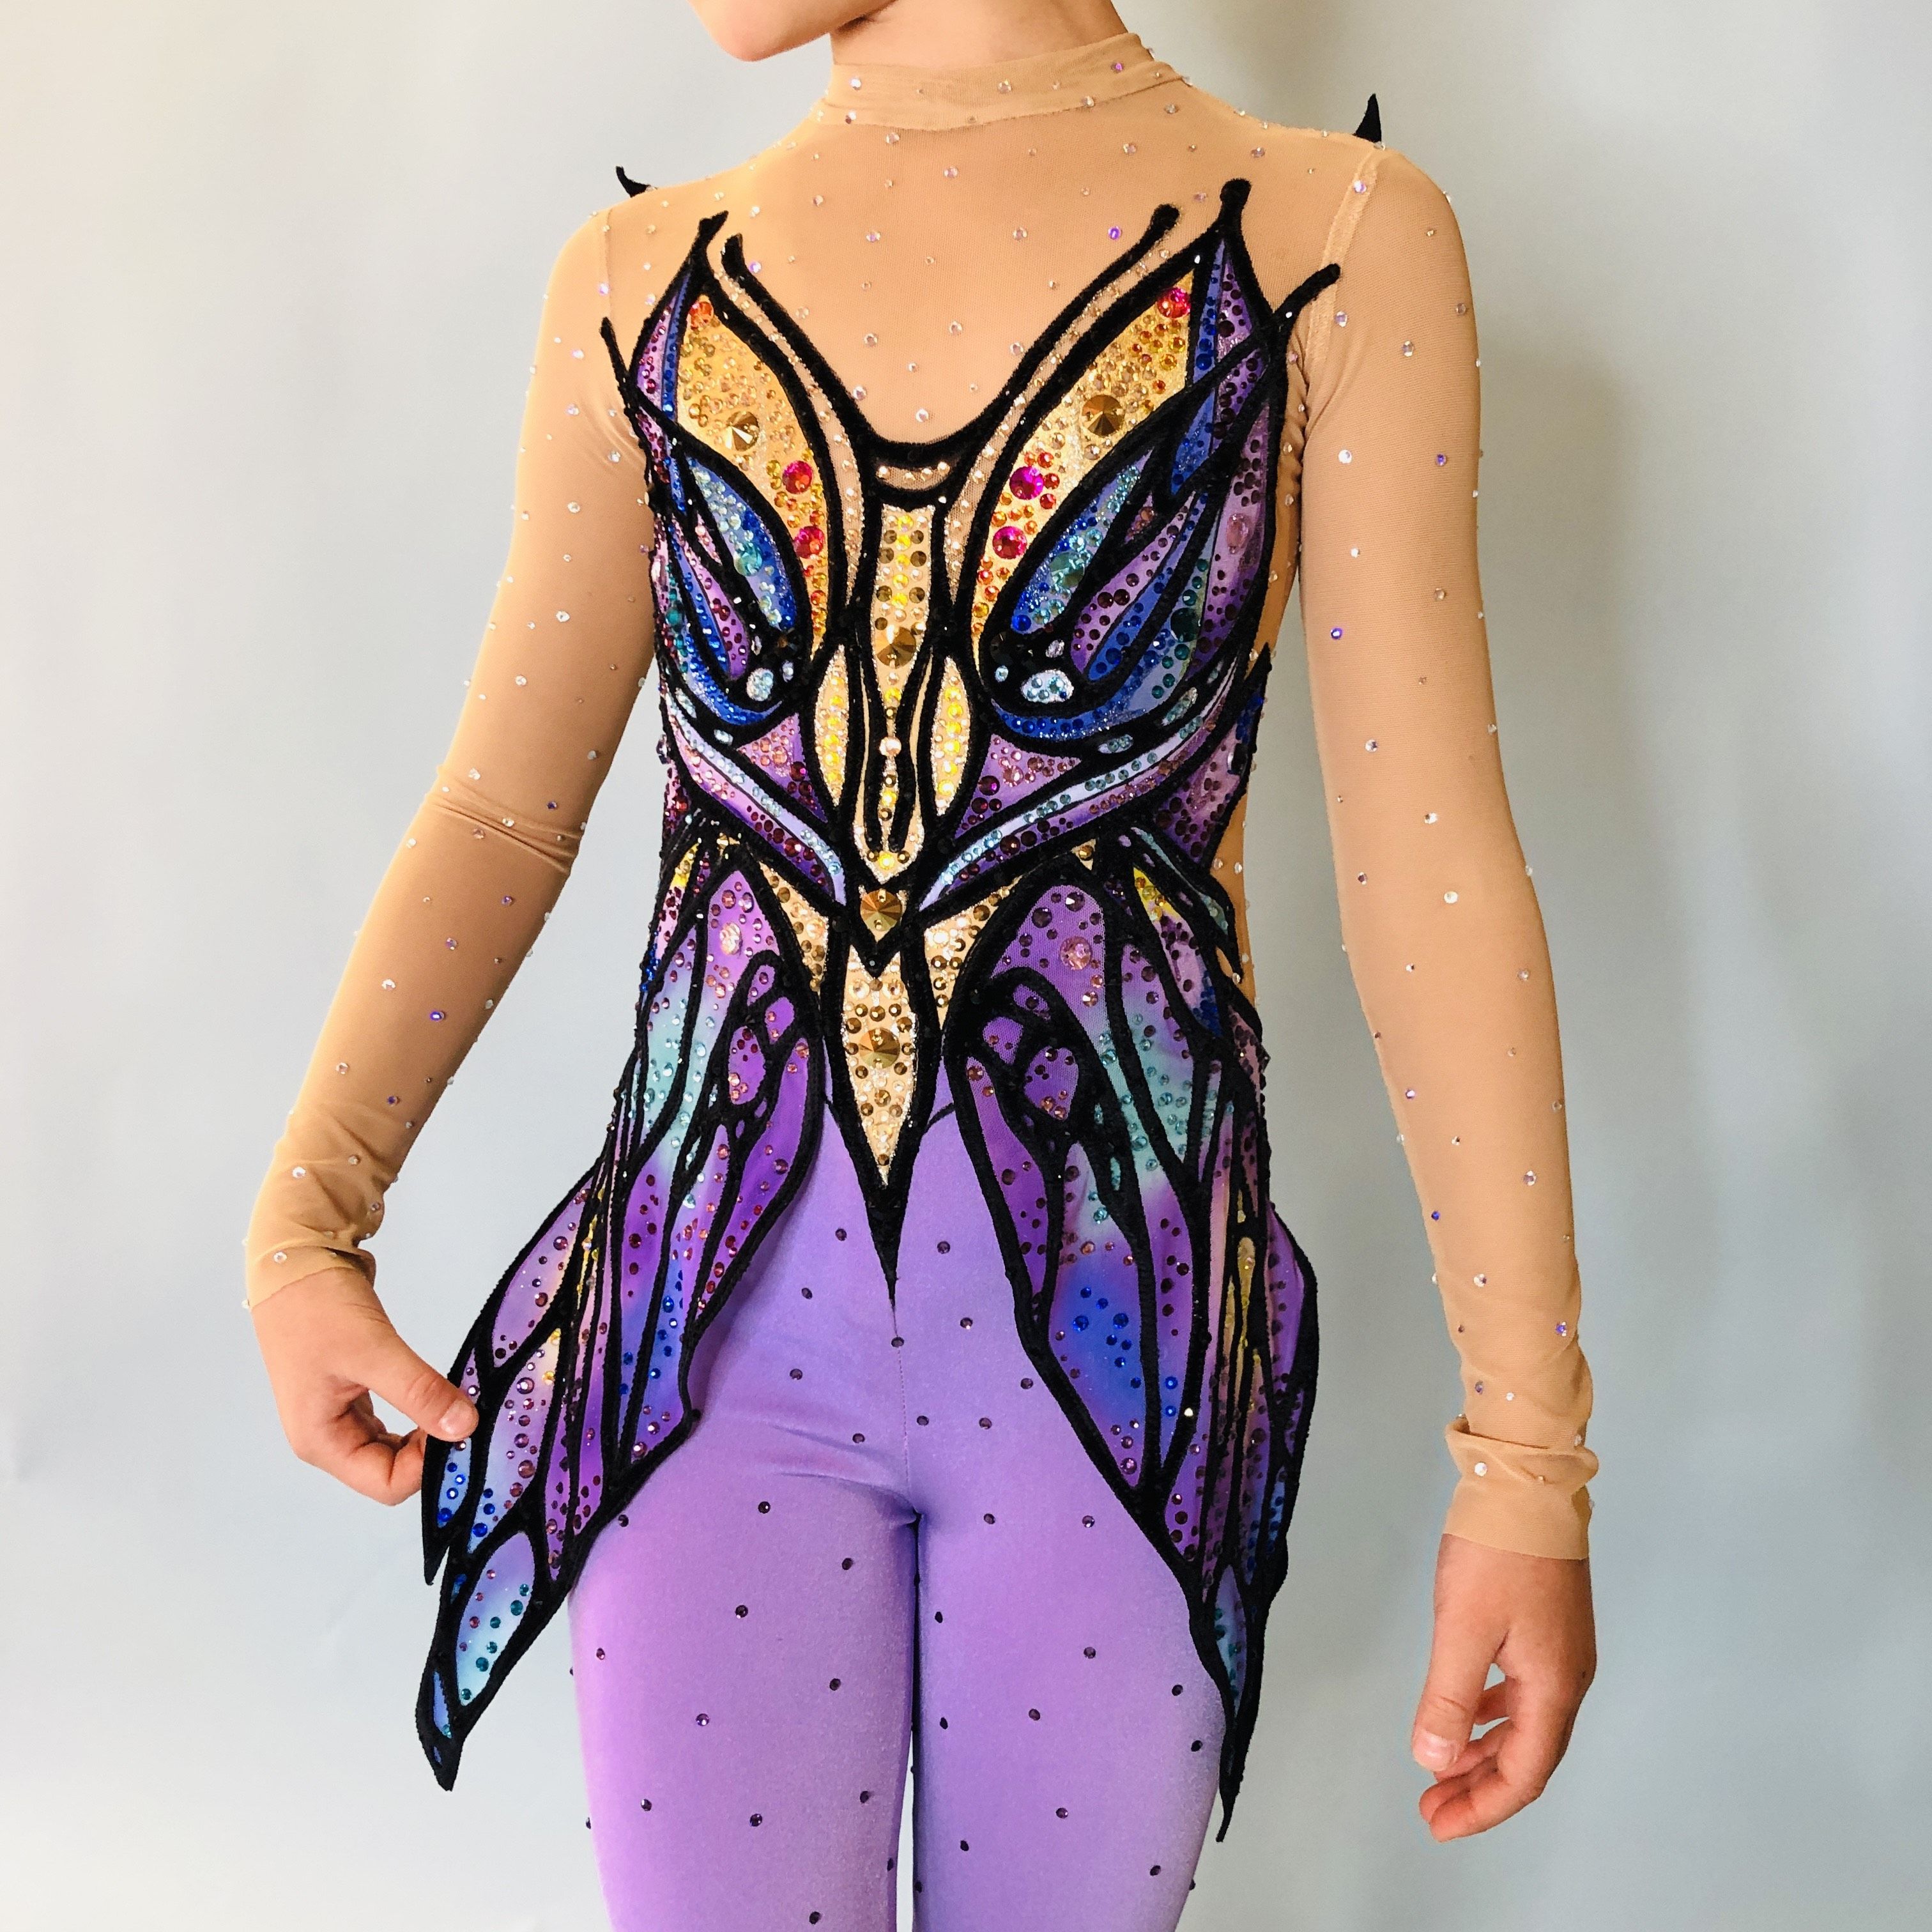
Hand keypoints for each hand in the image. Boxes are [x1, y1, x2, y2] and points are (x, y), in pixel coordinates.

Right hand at [251, 1268, 478, 1505]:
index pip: (384, 1484)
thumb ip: (418, 1391)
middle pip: (390, 1470)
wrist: (296, 1258)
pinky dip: (419, 1411)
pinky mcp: (355, 1388)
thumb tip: (464, 1426)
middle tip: (468, 1419)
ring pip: (393, 1445)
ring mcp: (340, 1412)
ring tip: (460, 1406)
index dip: (425, 1467)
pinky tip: (441, 1395)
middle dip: (430, 1452)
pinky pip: (393, 1417)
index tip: (461, 1431)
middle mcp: (328, 1435)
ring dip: (427, 1431)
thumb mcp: (372, 1350)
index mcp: (320, 1440)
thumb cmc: (317, 1306)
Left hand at [1409, 1531, 1594, 1839]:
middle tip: (1431, 1807)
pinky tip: (1467, 1714)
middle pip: (1527, 1755)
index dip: (1483, 1806)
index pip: (1525, 1773)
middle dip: (1479, 1787)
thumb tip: (1435, 1761)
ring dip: (1483, 1751)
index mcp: (1553, 1686)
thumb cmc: (1497, 1552)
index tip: (1438, 1823)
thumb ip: (1449, 1697)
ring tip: (1442, 1770)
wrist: (1527, 1480)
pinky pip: (1520, 1691)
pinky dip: (1491, 1712)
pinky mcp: (1546, 1626)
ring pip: (1524, 1722)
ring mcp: (1560, 1651)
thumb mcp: (1463, 1626)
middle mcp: (1566, 1676)